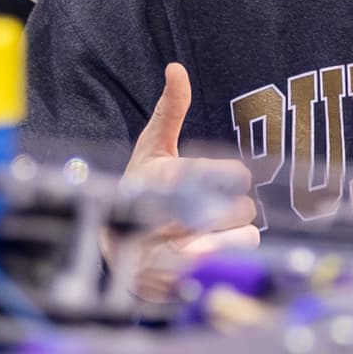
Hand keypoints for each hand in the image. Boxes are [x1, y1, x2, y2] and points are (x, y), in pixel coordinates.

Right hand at [119, 62, 256, 302]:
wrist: (107, 249)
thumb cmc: (140, 190)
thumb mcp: (150, 148)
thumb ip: (170, 110)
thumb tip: (176, 67)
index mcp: (167, 178)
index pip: (235, 174)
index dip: (231, 175)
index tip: (223, 178)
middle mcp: (169, 217)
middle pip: (245, 209)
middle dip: (232, 209)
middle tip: (211, 209)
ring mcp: (173, 255)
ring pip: (244, 241)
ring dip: (233, 238)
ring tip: (210, 234)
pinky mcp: (181, 286)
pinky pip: (229, 271)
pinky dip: (222, 264)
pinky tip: (203, 257)